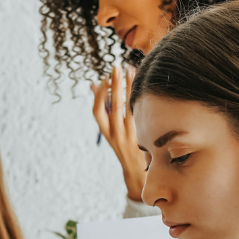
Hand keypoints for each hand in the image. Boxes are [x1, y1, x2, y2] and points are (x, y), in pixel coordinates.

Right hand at [92, 64, 145, 200]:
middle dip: (115, 85)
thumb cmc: (122, 145)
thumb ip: (104, 109)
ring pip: (129, 107)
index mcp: (105, 131)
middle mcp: (116, 132)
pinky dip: (140, 98)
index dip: (99, 95)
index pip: (97, 111)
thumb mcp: (110, 130)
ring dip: (130, 88)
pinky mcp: (144, 133)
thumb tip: (94, 86)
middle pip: (114, 106)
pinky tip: (142, 85)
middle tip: (116, 68)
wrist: (137, 170)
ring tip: (130, 71)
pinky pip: (141, 113)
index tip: (103, 80)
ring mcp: (131, 133)